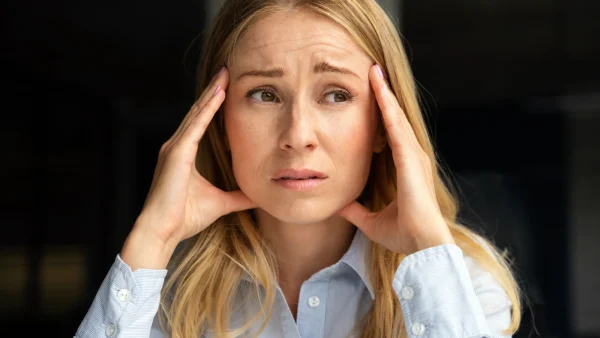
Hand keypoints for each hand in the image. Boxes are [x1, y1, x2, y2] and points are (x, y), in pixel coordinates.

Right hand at [135, 67, 255, 244]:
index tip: (227, 88)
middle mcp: (177, 146)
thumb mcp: (220, 202)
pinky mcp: (176, 153)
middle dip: (213, 91)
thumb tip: (257, 195)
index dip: (214, 104)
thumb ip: (238, 196)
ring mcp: (174, 147)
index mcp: (185, 154)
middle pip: (199, 112)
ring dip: (211, 93)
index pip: (202, 122)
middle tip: (227, 70)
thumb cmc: (185, 218)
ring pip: (196, 114)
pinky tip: (218, 94)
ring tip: (225, 75)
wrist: (163, 231)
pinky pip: (195, 126)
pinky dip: (207, 109)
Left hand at [337, 64, 453, 254]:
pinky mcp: (410, 158)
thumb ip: (357, 211)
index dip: (383, 115)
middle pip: (396, 119)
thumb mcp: (372, 221)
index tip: (373, 97)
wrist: (422, 245)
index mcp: (406, 169)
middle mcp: (412, 157)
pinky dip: (388, 106)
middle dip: (384, 96)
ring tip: (374, 72)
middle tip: (373, 73)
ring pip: (397, 117)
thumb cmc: (404, 234)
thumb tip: (341, 206)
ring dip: (385, 94)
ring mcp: (414, 156)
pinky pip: (396, 126)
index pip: (391, 135)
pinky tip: (379, 89)